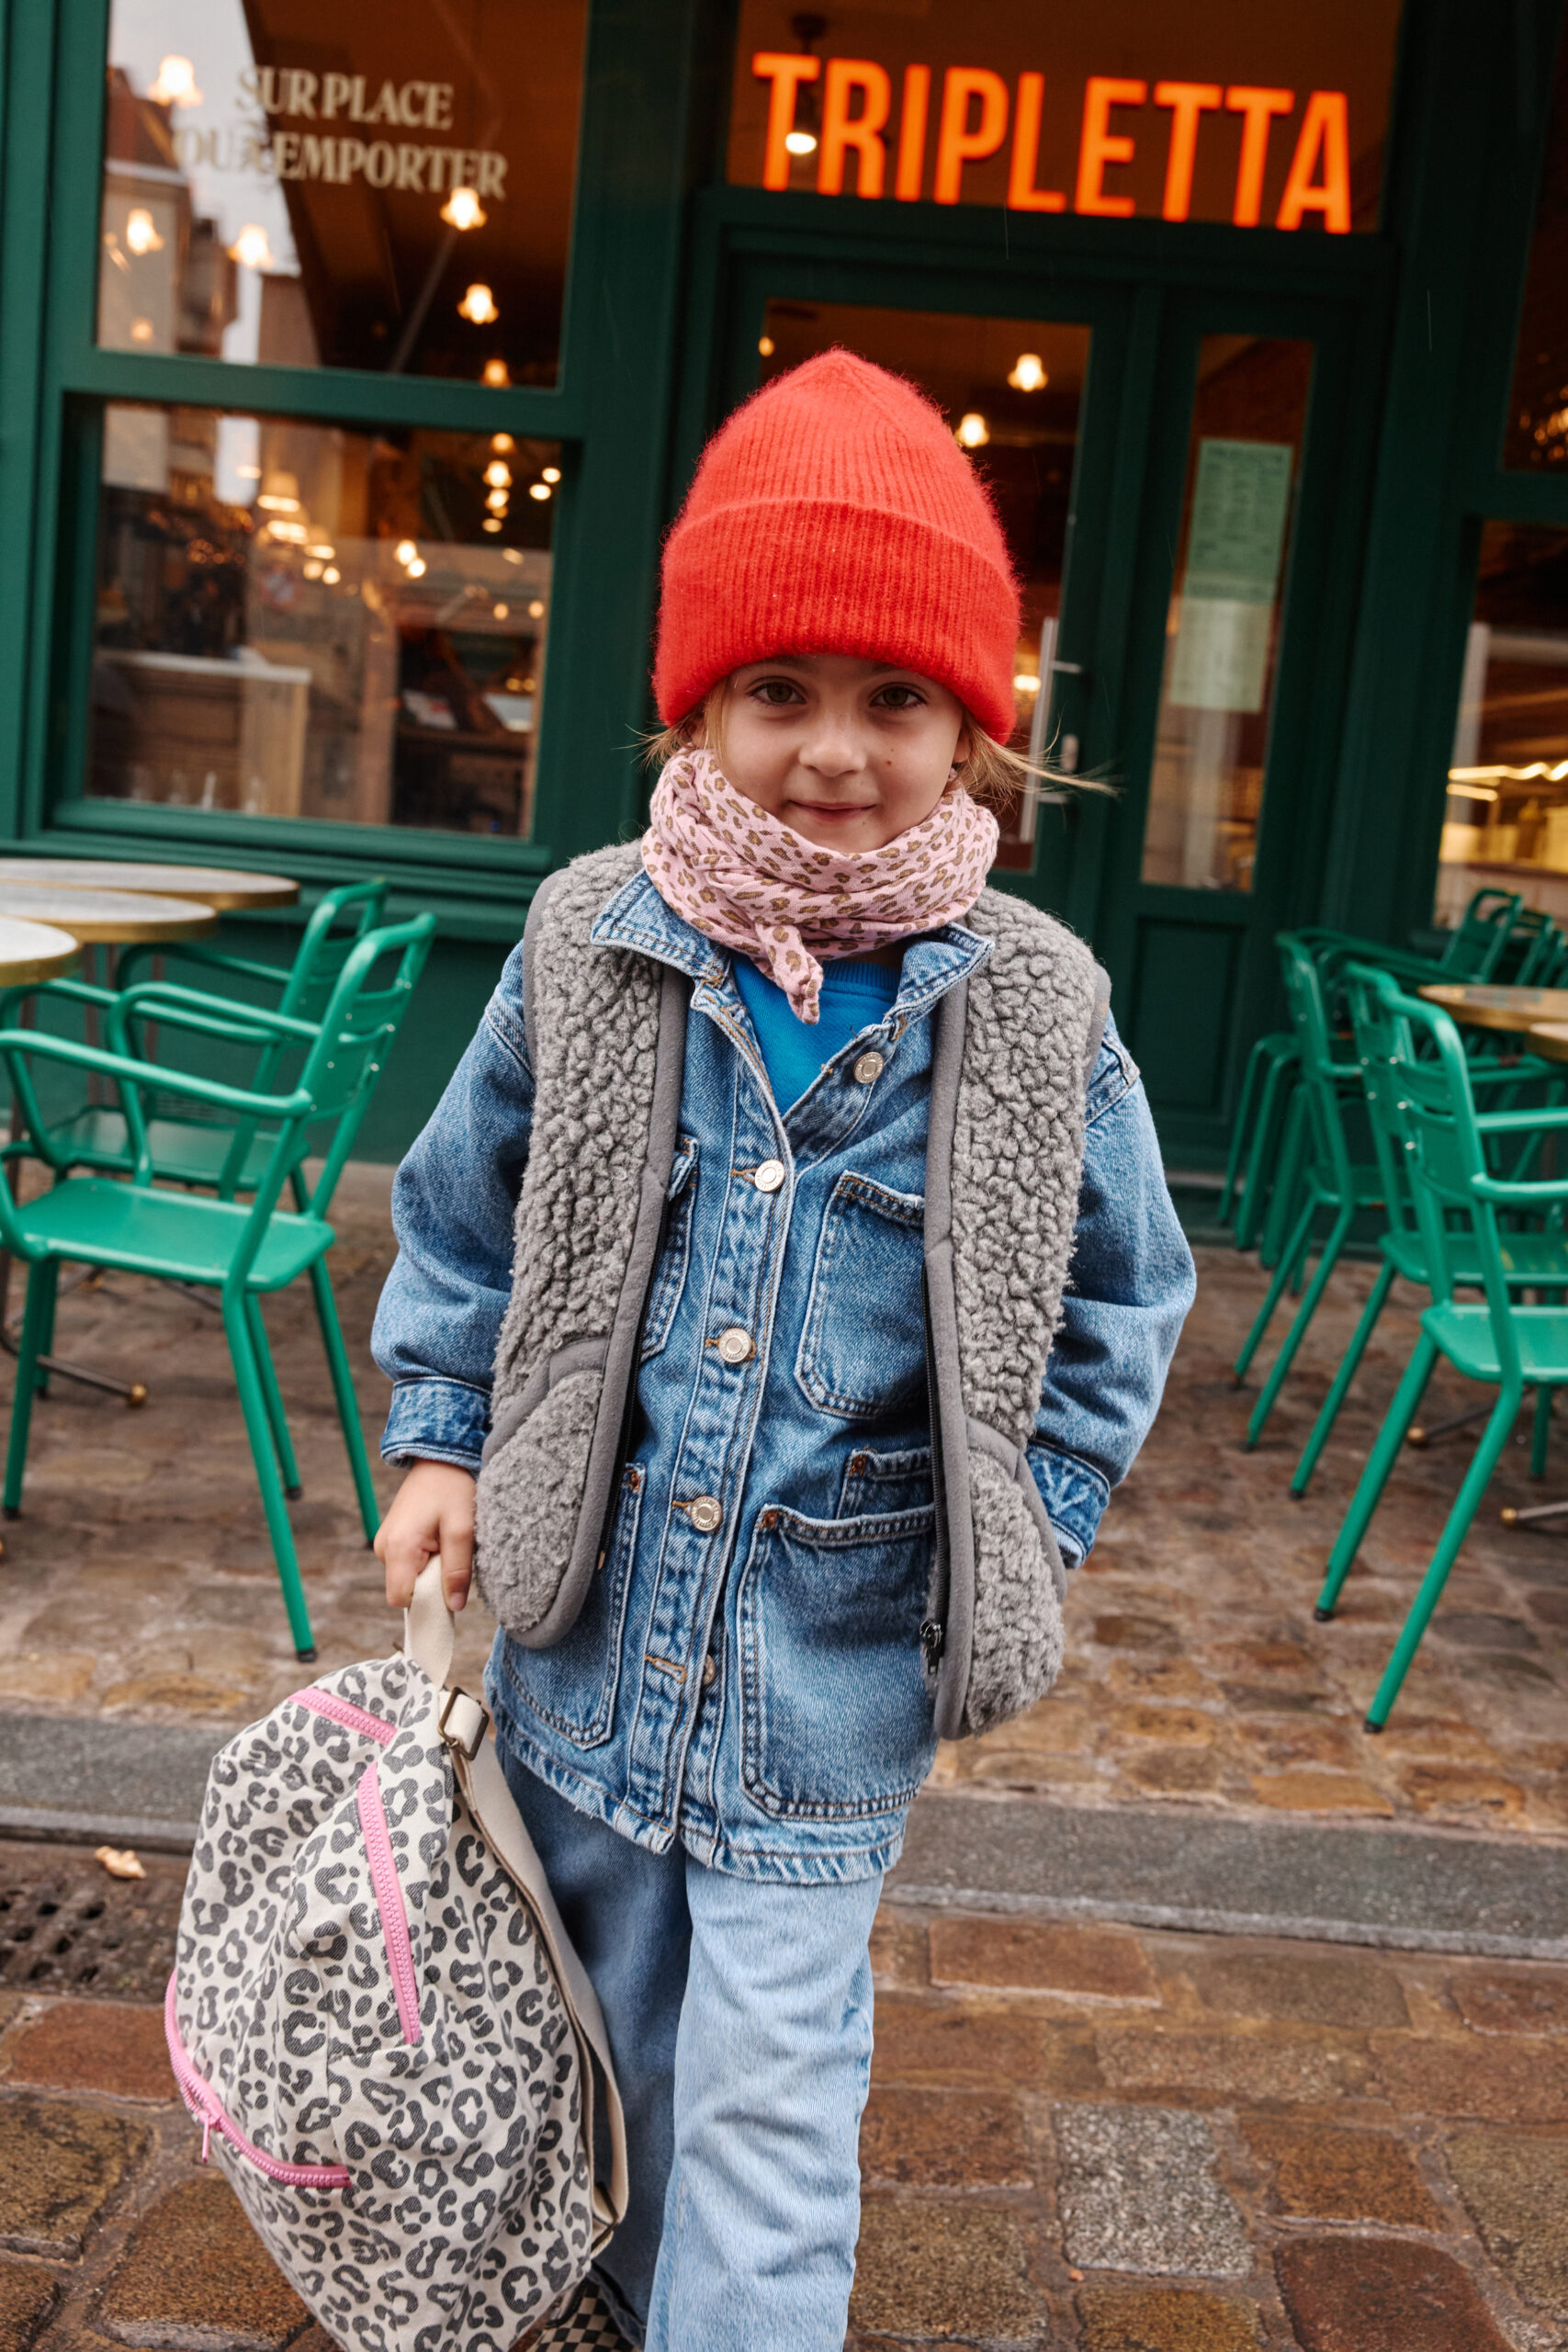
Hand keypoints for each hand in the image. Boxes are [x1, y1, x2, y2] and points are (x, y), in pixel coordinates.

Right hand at [375, 1460, 477, 1612]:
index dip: (425, 1602)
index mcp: (399, 1548)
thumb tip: (454, 1607)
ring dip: (429, 1570)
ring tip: (445, 1542)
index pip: (401, 1599)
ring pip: (407, 1578)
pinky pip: (407, 1565)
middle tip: (451, 1555)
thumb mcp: (463, 1530)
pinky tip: (437, 1539)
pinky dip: (425, 1560)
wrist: (439, 1459)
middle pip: (405, 1591)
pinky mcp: (391, 1541)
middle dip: (431, 1584)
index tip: (448, 1589)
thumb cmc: (452, 1489)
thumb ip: (457, 1570)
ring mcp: (384, 1544)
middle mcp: (383, 1549)